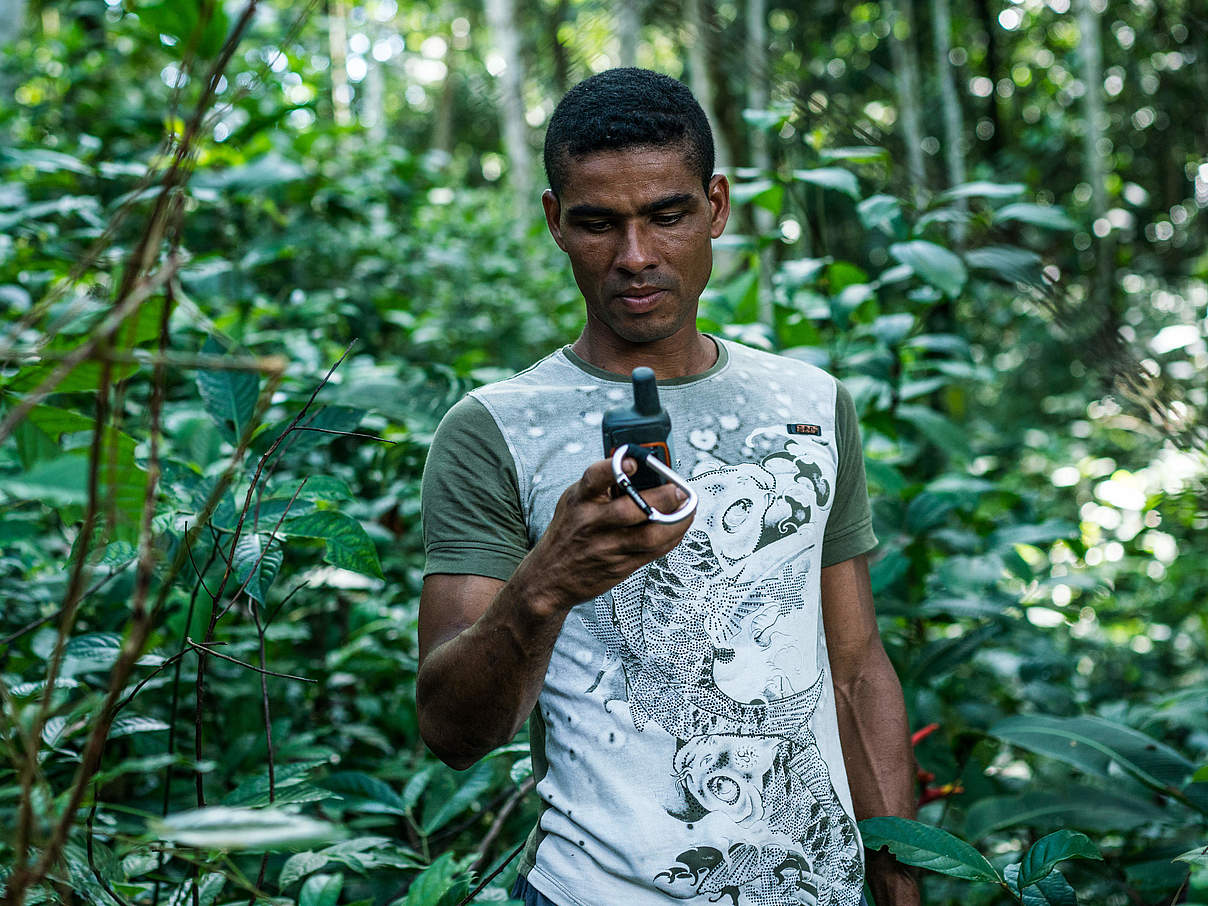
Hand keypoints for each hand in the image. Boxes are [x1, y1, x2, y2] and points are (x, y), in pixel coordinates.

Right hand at [522, 456, 694, 610]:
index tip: (633, 461)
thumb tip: (638, 467)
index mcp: (580, 501)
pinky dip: (672, 537)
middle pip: (630, 511)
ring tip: (688, 508)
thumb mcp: (575, 501)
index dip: (614, 468)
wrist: (550, 577)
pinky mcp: (621, 566)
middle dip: (661, 499)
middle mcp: (593, 523)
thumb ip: (602, 485)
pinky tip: (680, 526)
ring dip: (676, 522)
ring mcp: (608, 547)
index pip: (594, 479)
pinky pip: (654, 552)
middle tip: (679, 490)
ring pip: (649, 536)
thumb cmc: (568, 532)